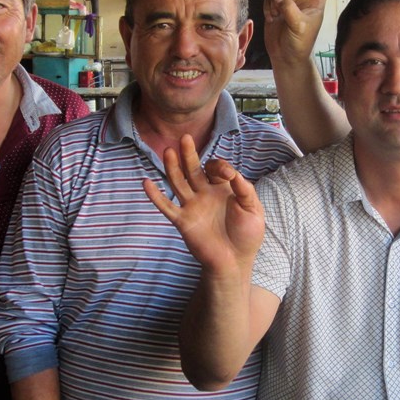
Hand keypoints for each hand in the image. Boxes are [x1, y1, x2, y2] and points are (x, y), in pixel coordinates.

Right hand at [144, 135, 264, 276]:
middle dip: (189, 154)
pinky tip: (146, 183)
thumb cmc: (247, 236)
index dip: (219, 166)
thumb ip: (245, 190)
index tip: (227, 174)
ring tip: (168, 151)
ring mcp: (192, 207)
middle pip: (193, 170)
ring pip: (179, 183)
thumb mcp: (253, 209)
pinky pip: (166, 206)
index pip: (215, 168)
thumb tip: (234, 173)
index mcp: (223, 189)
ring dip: (172, 167)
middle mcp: (205, 194)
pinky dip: (155, 196)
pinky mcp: (183, 221)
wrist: (235, 261)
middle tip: (185, 138)